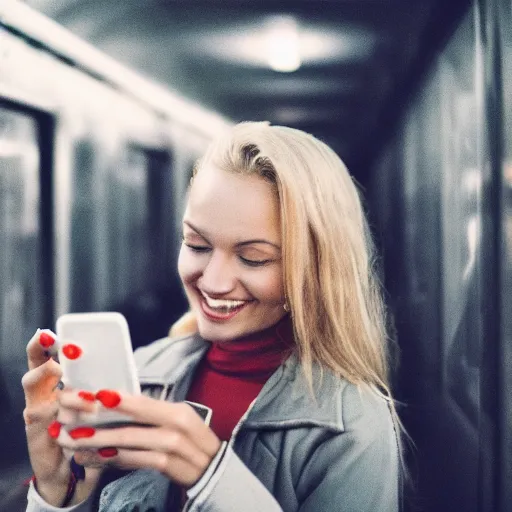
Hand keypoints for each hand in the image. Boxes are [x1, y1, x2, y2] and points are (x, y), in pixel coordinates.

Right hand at [22, 330, 100, 505]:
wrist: (71, 470)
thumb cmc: (85, 428)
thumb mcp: (93, 402)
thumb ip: (98, 384)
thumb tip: (122, 364)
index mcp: (54, 383)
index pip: (45, 358)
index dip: (43, 345)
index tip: (49, 333)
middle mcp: (41, 396)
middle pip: (34, 374)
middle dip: (42, 364)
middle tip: (58, 364)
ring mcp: (37, 417)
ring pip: (45, 402)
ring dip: (68, 398)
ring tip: (87, 399)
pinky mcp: (39, 438)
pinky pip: (47, 428)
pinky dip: (62, 424)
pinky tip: (75, 426)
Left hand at [57, 391, 221, 487]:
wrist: (215, 471)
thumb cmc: (191, 442)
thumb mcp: (177, 421)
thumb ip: (151, 414)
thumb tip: (115, 404)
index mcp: (177, 409)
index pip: (141, 401)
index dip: (114, 398)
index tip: (87, 394)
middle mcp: (176, 425)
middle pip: (132, 420)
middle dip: (98, 419)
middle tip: (69, 419)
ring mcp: (172, 447)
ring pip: (129, 442)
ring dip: (98, 442)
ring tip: (72, 441)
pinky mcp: (169, 467)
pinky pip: (134, 461)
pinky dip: (111, 460)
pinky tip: (92, 459)